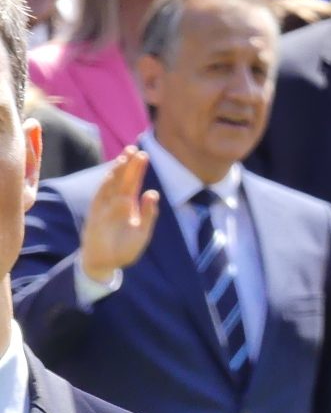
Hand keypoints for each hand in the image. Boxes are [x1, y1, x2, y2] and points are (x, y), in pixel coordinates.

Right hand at [79, 147, 159, 283]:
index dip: (137, 169)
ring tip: (124, 159)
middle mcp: (115, 203)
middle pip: (122, 180)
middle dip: (128, 165)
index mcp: (127, 205)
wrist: (106, 263)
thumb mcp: (143, 232)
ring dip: (116, 173)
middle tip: (135, 148)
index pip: (133, 183)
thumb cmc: (124, 247)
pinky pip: (101, 201)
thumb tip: (153, 193)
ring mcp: (104, 209)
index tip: (143, 154)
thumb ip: (149, 214)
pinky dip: (107, 191)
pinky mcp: (95, 218)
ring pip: (110, 187)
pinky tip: (113, 179)